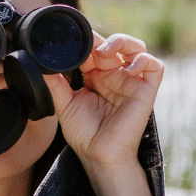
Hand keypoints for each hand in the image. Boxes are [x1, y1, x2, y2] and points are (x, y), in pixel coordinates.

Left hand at [47, 33, 164, 167]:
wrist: (98, 155)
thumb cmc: (85, 135)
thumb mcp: (64, 105)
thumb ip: (55, 84)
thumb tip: (41, 66)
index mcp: (97, 77)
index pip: (96, 49)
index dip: (88, 41)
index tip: (75, 39)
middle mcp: (116, 76)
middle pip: (116, 44)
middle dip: (102, 41)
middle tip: (89, 49)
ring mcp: (132, 82)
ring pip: (138, 48)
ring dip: (124, 42)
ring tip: (106, 52)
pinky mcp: (146, 91)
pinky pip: (155, 66)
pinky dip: (143, 60)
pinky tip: (127, 68)